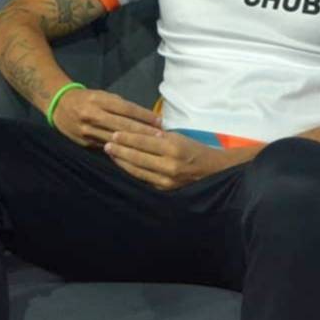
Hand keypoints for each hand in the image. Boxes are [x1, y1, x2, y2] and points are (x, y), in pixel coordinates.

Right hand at [51, 87, 159, 147]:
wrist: (58, 106)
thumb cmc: (86, 98)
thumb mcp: (102, 95)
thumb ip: (119, 105)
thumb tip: (143, 116)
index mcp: (99, 101)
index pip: (126, 109)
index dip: (144, 115)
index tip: (159, 121)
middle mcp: (93, 116)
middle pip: (123, 126)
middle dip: (143, 132)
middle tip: (161, 137)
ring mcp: (88, 131)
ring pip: (115, 140)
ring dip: (135, 144)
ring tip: (151, 146)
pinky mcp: (86, 143)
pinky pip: (107, 148)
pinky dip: (122, 150)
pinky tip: (134, 154)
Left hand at [104, 128, 231, 190]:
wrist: (213, 171)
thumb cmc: (195, 149)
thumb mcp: (178, 137)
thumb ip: (157, 135)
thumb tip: (135, 130)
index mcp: (173, 147)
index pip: (144, 141)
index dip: (127, 138)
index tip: (114, 134)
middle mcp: (168, 164)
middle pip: (137, 156)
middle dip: (120, 150)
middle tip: (106, 144)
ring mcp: (165, 179)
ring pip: (137, 170)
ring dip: (122, 161)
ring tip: (110, 154)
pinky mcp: (164, 189)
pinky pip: (143, 179)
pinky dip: (131, 171)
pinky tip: (123, 166)